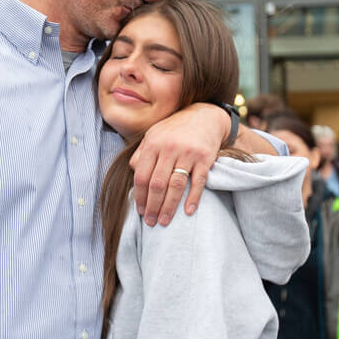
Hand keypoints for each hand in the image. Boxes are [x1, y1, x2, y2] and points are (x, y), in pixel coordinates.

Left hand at [130, 103, 227, 225]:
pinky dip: (193, 198)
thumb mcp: (154, 134)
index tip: (140, 211)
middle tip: (150, 222)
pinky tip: (188, 211)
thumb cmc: (176, 129)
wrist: (205, 116)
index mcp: (153, 143)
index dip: (140, 196)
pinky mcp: (205, 158)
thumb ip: (142, 152)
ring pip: (175, 185)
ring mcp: (188, 153)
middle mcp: (169, 148)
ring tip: (164, 221)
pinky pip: (198, 182)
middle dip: (152, 206)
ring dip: (169, 207)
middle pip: (157, 184)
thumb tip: (133, 171)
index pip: (142, 176)